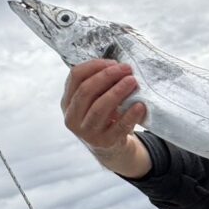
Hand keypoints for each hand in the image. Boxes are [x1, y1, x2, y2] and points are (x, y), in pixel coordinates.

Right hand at [61, 59, 149, 175]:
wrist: (110, 146)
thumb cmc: (105, 115)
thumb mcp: (97, 99)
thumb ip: (102, 84)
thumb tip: (120, 66)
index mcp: (68, 101)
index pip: (75, 76)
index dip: (95, 66)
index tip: (114, 63)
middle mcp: (72, 117)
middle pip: (86, 91)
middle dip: (107, 76)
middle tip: (127, 69)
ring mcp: (86, 132)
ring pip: (99, 108)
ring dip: (117, 92)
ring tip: (133, 82)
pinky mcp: (104, 142)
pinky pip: (118, 127)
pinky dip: (130, 115)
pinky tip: (140, 105)